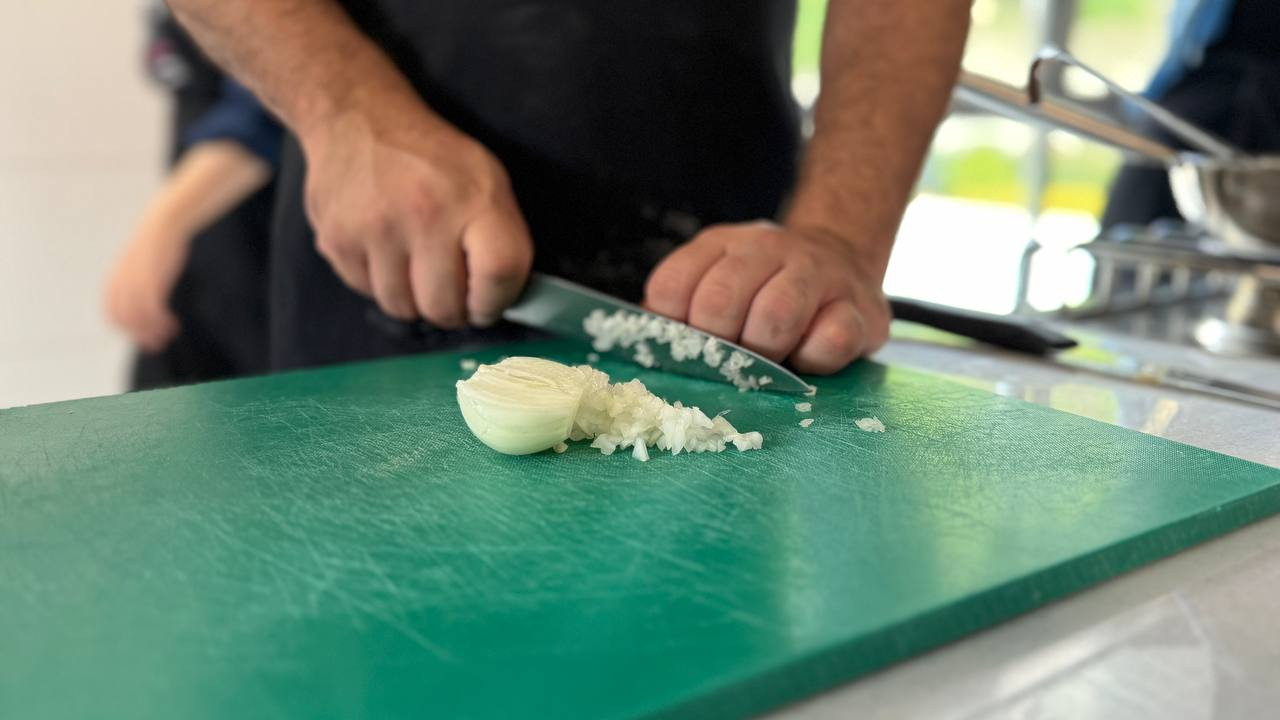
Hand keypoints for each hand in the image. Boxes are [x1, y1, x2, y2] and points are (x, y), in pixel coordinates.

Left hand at [104, 220, 188, 352]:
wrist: (163, 225)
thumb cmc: (155, 244)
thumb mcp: (138, 264)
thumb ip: (134, 281)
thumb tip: (142, 297)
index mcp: (113, 282)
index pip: (112, 316)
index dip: (127, 330)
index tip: (143, 336)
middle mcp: (120, 286)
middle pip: (126, 321)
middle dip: (141, 336)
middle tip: (158, 343)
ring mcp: (135, 285)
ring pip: (140, 320)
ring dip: (154, 332)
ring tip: (168, 335)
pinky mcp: (151, 283)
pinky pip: (153, 312)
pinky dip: (162, 322)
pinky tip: (174, 323)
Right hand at [301, 107, 532, 327]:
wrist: (358, 119)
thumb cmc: (434, 158)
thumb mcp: (488, 180)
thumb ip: (504, 239)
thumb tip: (503, 300)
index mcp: (474, 198)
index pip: (498, 275)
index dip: (496, 302)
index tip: (487, 303)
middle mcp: (424, 213)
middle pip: (445, 308)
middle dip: (453, 309)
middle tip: (451, 289)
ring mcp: (375, 230)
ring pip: (403, 309)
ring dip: (414, 299)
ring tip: (417, 266)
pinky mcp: (336, 241)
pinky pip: (367, 293)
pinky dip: (381, 283)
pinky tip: (386, 251)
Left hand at [644, 221, 890, 373]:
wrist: (843, 258)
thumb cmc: (767, 286)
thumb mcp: (716, 279)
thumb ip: (678, 307)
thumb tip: (643, 339)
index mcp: (720, 245)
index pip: (671, 287)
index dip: (672, 328)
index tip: (690, 344)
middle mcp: (766, 248)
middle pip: (718, 303)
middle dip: (719, 348)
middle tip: (733, 359)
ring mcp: (817, 272)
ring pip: (774, 318)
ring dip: (765, 355)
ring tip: (772, 358)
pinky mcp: (860, 307)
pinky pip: (828, 342)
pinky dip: (813, 361)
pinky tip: (809, 355)